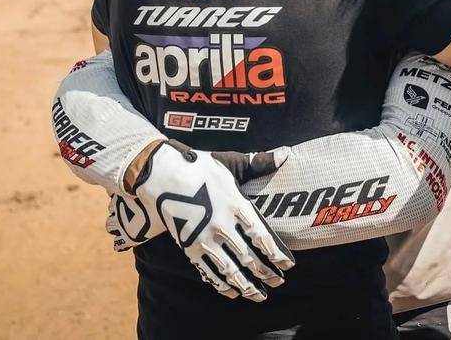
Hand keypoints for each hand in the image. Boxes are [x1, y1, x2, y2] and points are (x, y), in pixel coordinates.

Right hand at [108, 141, 291, 301]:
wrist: (162, 175)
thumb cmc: (200, 166)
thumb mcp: (230, 161)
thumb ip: (259, 163)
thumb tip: (285, 155)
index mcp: (236, 205)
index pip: (262, 236)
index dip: (276, 253)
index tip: (288, 265)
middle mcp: (223, 226)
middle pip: (250, 257)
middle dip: (267, 273)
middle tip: (278, 282)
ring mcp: (205, 239)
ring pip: (231, 270)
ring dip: (247, 286)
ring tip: (260, 296)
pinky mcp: (189, 248)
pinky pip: (208, 273)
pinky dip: (222, 285)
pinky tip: (232, 293)